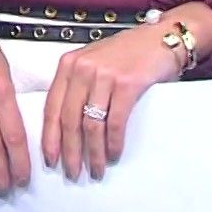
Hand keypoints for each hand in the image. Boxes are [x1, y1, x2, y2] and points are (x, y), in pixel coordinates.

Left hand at [41, 3, 211, 179]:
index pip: (51, 107)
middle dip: (69, 152)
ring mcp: (105, 75)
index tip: (50, 160)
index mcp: (69, 65)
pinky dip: (113, 143)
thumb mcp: (93, 63)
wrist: (162, 37)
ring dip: (93, 153)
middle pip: (69, 120)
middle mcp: (82, 68)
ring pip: (91, 125)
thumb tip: (66, 127)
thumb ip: (78, 85)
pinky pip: (115, 122)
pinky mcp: (127, 83)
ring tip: (96, 170)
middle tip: (72, 174)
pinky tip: (114, 155)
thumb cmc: (127, 54)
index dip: (49, 137)